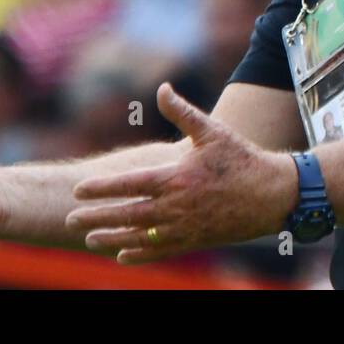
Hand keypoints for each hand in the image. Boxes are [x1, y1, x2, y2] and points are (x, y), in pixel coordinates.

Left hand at [65, 83, 297, 263]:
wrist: (272, 195)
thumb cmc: (241, 158)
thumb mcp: (212, 130)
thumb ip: (182, 112)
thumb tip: (162, 88)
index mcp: (177, 178)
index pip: (130, 185)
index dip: (102, 188)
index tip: (79, 190)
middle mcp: (177, 206)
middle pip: (129, 215)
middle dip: (98, 217)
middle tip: (71, 219)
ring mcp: (185, 227)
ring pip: (142, 237)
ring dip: (113, 238)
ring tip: (90, 239)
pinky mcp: (195, 240)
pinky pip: (162, 251)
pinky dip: (141, 255)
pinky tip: (122, 256)